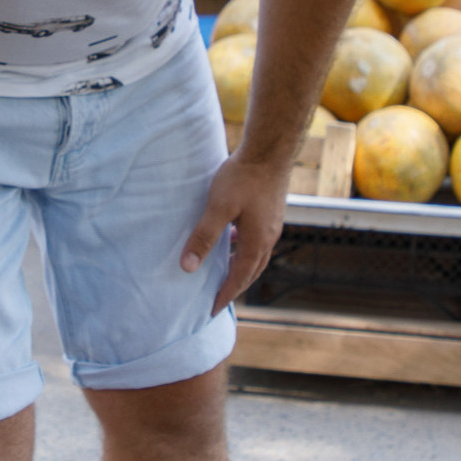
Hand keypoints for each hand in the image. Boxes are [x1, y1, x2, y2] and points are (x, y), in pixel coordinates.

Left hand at [182, 151, 293, 314]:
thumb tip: (188, 267)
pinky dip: (244, 249)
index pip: (239, 279)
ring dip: (241, 269)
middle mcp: (268, 238)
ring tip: (224, 274)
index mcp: (256, 242)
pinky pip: (257, 241)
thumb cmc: (244, 177)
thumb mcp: (218, 208)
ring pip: (256, 257)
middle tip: (218, 299)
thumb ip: (203, 237)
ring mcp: (272, 225)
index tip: (212, 310)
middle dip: (235, 288)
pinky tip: (232, 239)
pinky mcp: (271, 212)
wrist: (270, 150)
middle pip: (251, 272)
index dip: (224, 295)